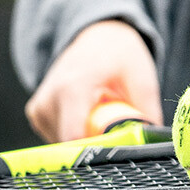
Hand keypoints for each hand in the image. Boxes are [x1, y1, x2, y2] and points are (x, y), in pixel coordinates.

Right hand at [25, 20, 162, 141]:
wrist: (96, 36)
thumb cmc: (120, 56)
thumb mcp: (143, 78)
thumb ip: (148, 113)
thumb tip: (153, 146)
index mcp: (73, 88)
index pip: (74, 138)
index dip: (97, 152)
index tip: (118, 151)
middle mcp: (49, 100)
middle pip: (72, 146)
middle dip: (97, 144)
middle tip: (114, 126)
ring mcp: (39, 109)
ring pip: (66, 145)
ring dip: (88, 138)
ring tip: (99, 113)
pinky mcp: (36, 115)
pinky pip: (59, 138)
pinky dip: (78, 133)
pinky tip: (87, 114)